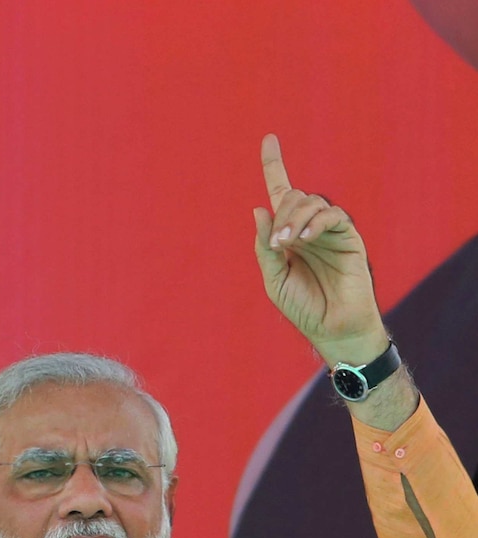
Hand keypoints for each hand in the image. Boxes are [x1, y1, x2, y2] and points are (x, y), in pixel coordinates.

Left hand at [253, 134, 387, 366]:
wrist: (333, 328)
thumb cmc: (303, 307)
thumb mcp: (274, 279)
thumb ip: (266, 247)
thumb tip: (259, 208)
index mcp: (288, 235)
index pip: (280, 193)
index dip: (274, 166)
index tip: (269, 139)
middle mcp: (308, 227)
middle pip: (293, 197)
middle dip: (282, 214)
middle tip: (279, 242)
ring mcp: (329, 230)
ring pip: (311, 201)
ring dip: (296, 218)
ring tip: (291, 243)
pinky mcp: (348, 237)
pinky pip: (333, 215)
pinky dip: (317, 221)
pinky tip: (307, 238)